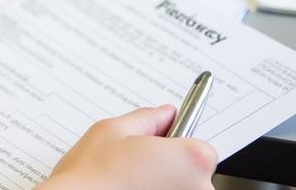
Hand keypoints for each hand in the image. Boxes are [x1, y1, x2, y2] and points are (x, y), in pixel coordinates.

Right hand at [40, 105, 216, 189]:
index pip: (201, 149)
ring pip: (179, 189)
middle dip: (169, 167)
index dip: (177, 145)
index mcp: (192, 160)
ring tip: (127, 185)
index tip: (159, 145)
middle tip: (134, 167)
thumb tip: (165, 114)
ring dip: (162, 185)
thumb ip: (147, 119)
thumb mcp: (113, 131)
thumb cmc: (93, 175)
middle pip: (193, 173)